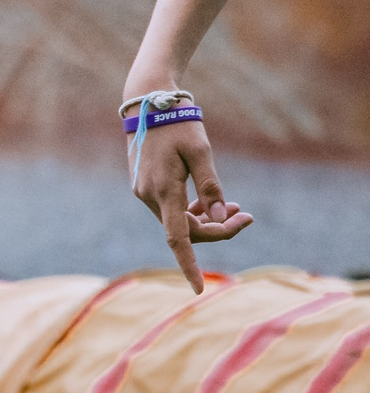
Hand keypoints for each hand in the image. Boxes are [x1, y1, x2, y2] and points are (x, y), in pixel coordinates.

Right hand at [127, 112, 251, 292]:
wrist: (147, 103)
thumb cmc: (178, 124)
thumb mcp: (202, 151)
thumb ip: (212, 185)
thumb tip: (221, 215)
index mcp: (164, 191)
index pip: (178, 239)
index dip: (189, 265)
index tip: (199, 289)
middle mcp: (149, 196)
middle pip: (185, 230)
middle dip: (218, 229)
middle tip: (248, 216)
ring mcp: (145, 192)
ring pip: (179, 220)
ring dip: (207, 219)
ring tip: (238, 207)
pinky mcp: (146, 185)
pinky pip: (171, 208)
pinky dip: (193, 209)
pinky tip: (211, 200)